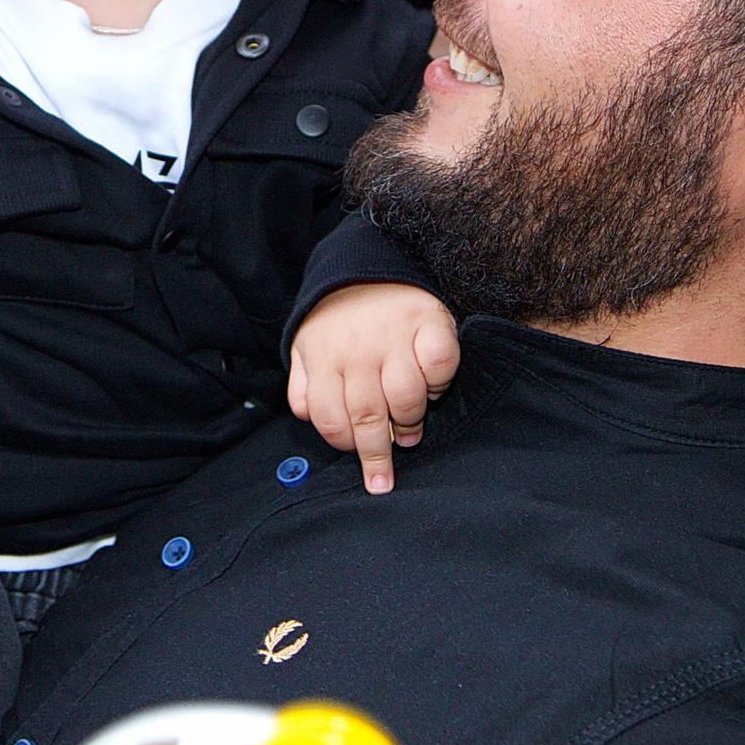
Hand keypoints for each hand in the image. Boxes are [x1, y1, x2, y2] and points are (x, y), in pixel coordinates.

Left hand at [287, 281, 460, 493]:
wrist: (368, 264)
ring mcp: (395, 335)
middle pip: (368, 416)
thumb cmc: (338, 318)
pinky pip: (440, 365)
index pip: (330, 418)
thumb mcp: (307, 346)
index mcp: (323, 357)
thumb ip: (304, 385)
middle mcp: (358, 349)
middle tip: (383, 480)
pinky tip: (431, 387)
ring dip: (409, 421)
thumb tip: (308, 418)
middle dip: (377, 456)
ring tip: (408, 430)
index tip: (357, 456)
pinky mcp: (429, 322)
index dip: (345, 444)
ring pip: (406, 397)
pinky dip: (439, 382)